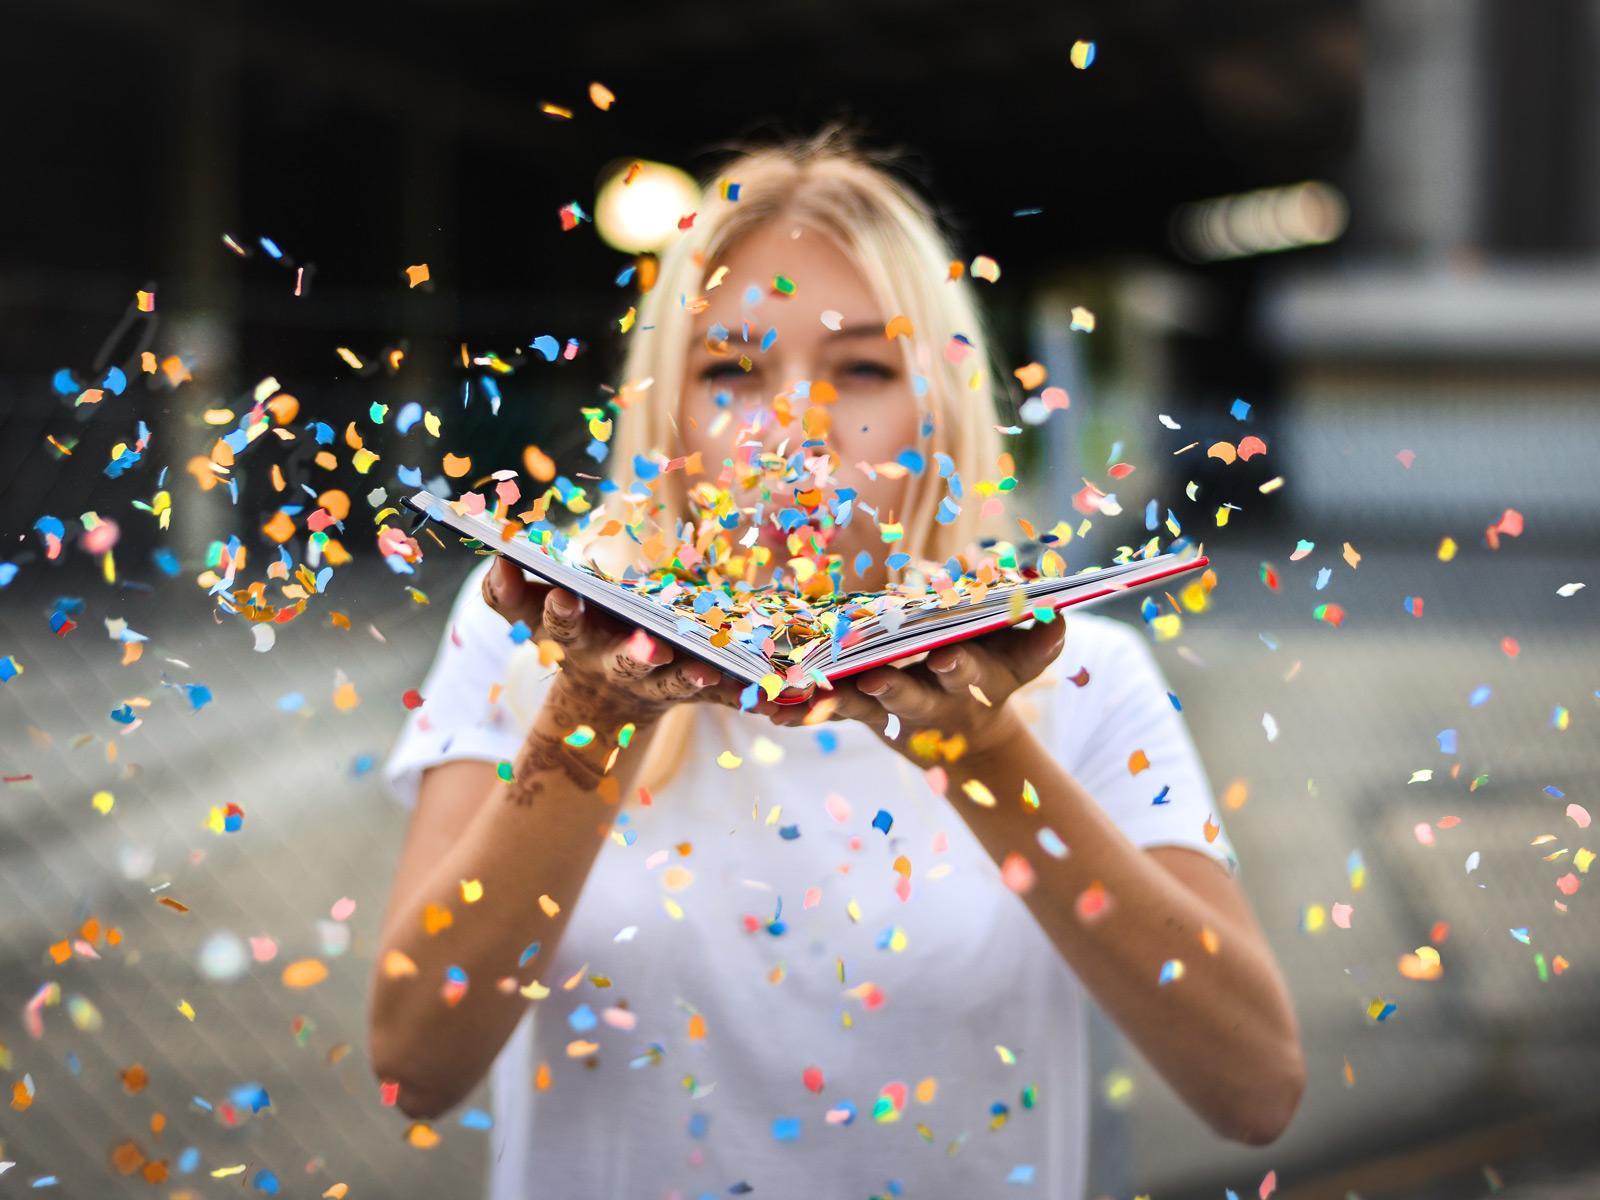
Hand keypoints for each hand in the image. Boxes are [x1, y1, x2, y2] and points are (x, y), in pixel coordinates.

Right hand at [481, 556, 773, 728]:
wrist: (607, 702)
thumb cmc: (576, 633)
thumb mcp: (533, 612)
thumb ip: (509, 590)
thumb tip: (496, 558)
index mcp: (576, 640)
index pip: (559, 623)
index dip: (559, 611)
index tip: (562, 592)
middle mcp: (616, 664)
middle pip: (627, 662)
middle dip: (636, 654)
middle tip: (649, 645)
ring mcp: (658, 683)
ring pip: (675, 683)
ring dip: (690, 675)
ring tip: (707, 667)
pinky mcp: (694, 690)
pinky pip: (722, 694)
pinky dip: (743, 692)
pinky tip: (773, 690)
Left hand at [768, 616, 1066, 760]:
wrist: (968, 738)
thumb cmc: (998, 676)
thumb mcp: (1025, 660)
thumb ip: (1043, 637)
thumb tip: (1059, 610)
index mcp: (972, 680)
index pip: (968, 671)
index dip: (960, 665)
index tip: (947, 655)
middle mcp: (929, 700)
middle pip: (910, 697)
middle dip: (896, 690)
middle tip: (875, 681)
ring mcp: (891, 711)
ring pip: (860, 707)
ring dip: (835, 701)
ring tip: (801, 694)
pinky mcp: (859, 712)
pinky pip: (825, 711)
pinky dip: (796, 712)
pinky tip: (767, 709)